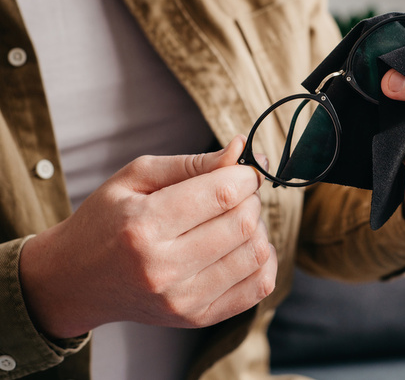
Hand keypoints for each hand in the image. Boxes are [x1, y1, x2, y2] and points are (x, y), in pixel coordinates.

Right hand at [19, 135, 276, 338]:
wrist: (77, 280)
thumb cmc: (107, 220)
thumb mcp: (137, 177)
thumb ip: (193, 163)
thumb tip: (241, 150)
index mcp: (143, 225)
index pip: (222, 195)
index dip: (245, 176)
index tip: (243, 170)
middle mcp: (163, 269)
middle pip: (243, 224)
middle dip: (251, 199)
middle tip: (237, 194)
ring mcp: (183, 300)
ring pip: (257, 253)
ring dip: (258, 228)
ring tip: (235, 220)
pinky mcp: (198, 318)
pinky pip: (259, 285)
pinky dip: (264, 259)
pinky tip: (243, 246)